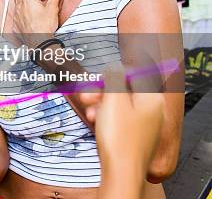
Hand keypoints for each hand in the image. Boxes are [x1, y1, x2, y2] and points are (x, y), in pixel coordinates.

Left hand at [13, 0, 65, 42]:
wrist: (39, 42)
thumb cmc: (45, 25)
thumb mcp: (53, 8)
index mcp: (27, 0)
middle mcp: (19, 7)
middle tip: (42, 6)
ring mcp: (16, 16)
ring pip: (20, 7)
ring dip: (28, 8)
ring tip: (38, 15)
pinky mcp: (15, 26)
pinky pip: (18, 18)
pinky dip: (24, 18)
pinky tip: (33, 24)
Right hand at [93, 70, 163, 197]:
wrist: (121, 172)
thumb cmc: (119, 137)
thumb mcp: (113, 100)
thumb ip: (115, 78)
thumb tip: (115, 67)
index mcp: (151, 98)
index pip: (136, 73)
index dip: (115, 72)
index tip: (99, 78)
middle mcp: (152, 110)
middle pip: (125, 90)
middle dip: (102, 90)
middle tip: (86, 95)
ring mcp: (144, 124)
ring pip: (119, 105)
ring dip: (100, 104)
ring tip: (88, 111)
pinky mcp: (135, 136)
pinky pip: (119, 119)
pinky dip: (105, 117)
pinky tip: (94, 122)